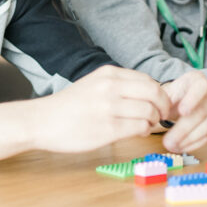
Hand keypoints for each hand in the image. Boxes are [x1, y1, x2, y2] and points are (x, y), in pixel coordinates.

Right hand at [29, 65, 172, 153]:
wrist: (42, 121)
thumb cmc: (68, 106)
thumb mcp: (93, 84)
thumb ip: (118, 86)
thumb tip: (149, 94)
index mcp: (108, 74)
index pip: (148, 80)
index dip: (161, 94)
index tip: (161, 103)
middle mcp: (110, 87)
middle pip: (154, 93)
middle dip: (163, 106)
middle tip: (162, 115)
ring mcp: (109, 108)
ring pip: (150, 112)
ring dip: (153, 121)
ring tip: (146, 125)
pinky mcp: (108, 129)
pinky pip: (139, 128)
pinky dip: (144, 131)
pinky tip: (137, 132)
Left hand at [160, 71, 206, 152]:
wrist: (179, 101)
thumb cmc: (172, 97)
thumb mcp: (165, 94)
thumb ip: (163, 101)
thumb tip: (159, 115)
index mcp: (197, 79)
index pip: (202, 86)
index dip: (193, 99)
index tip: (181, 112)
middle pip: (204, 110)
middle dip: (184, 128)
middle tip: (169, 140)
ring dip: (189, 139)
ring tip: (173, 146)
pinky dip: (195, 144)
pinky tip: (182, 147)